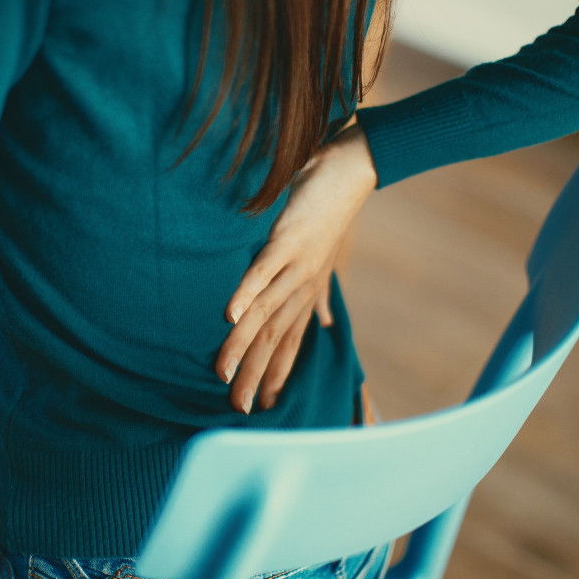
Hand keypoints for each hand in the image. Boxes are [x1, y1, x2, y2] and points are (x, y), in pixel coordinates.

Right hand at [216, 124, 376, 413]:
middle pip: (274, 340)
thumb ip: (317, 290)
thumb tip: (321, 320)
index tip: (263, 407)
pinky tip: (230, 317)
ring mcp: (297, 266)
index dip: (276, 375)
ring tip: (223, 373)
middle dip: (256, 377)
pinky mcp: (289, 240)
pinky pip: (263, 272)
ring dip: (243, 346)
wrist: (354, 169)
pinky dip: (246, 294)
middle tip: (238, 409)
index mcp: (307, 291)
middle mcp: (303, 287)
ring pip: (266, 315)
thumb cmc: (330, 210)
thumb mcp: (321, 255)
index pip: (289, 343)